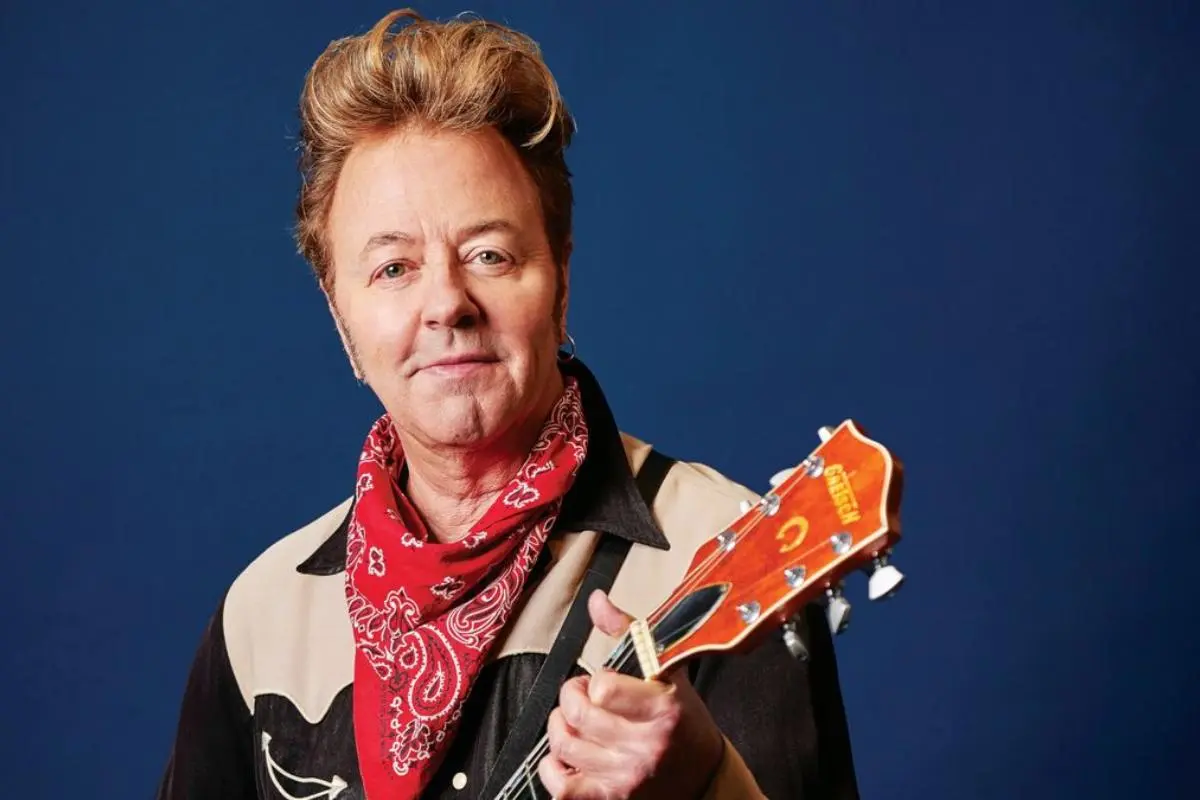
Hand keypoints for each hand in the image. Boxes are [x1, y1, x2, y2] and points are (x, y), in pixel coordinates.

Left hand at [537, 590, 725, 799]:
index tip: (601, 683)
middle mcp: (645, 746)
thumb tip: (596, 601)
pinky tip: (565, 757)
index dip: (594, 682)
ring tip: (573, 722)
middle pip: (578, 715)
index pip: (602, 688)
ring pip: (564, 746)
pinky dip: (552, 769)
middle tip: (579, 697)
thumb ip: (629, 633)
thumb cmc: (683, 721)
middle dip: (570, 699)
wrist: (705, 778)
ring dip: (559, 728)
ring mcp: (628, 778)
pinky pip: (562, 788)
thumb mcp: (667, 671)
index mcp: (662, 708)